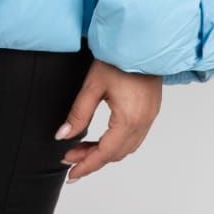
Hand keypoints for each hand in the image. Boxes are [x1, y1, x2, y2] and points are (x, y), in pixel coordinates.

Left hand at [54, 59, 161, 182]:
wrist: (141, 39)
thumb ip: (78, 113)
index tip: (71, 174)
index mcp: (129, 119)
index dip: (86, 165)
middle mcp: (143, 122)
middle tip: (70, 157)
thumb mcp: (93, 85)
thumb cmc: (118, 57)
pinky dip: (116, 143)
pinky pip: (134, 137)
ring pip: (126, 147)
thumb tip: (63, 135)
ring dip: (104, 152)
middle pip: (116, 154)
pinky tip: (102, 138)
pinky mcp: (151, 110)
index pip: (105, 153)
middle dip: (92, 159)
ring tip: (82, 148)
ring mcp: (150, 117)